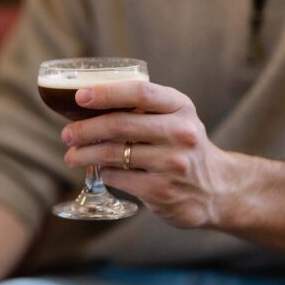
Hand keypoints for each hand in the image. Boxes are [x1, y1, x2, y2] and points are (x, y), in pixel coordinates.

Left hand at [60, 80, 235, 228]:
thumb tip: (88, 104)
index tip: (80, 97)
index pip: (140, 93)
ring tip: (71, 155)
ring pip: (112, 153)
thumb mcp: (176, 118)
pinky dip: (101, 172)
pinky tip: (96, 170)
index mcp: (180, 107)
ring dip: (84, 154)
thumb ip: (144, 108)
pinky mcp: (161, 190)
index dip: (106, 93)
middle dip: (84, 129)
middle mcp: (180, 133)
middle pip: (119, 124)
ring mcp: (171, 164)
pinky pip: (118, 177)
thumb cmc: (184, 145)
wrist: (217, 189)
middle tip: (66, 134)